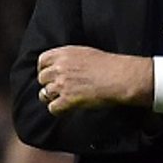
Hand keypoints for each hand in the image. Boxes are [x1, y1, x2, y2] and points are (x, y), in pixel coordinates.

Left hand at [37, 46, 151, 115]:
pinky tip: (67, 108)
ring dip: (53, 97)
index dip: (45, 69)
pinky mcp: (67, 99)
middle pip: (42, 78)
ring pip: (44, 94)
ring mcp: (62, 84)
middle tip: (59, 89)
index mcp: (65, 53)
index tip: (50, 75)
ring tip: (64, 99)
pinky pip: (52, 108)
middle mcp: (60, 67)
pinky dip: (58, 110)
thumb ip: (70, 58)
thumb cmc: (110, 65)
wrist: (120, 77)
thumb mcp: (87, 53)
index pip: (43, 60)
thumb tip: (63, 66)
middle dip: (49, 84)